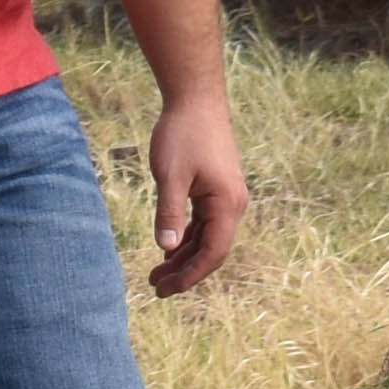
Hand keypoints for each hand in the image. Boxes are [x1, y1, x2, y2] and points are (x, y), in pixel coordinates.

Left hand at [142, 89, 249, 294]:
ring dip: (183, 256)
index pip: (212, 253)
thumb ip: (169, 213)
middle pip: (210, 250)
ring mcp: (225, 197)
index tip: (166, 290)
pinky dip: (186, 238)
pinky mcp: (215, 189)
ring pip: (206, 237)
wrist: (195, 99)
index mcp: (227, 204)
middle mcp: (232, 204)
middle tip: (155, 288)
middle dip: (184, 271)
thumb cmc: (182, 134)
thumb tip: (166, 248)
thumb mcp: (170, 176)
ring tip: (156, 274)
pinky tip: (168, 249)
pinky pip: (203, 223)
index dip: (190, 275)